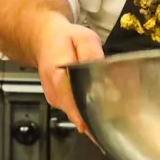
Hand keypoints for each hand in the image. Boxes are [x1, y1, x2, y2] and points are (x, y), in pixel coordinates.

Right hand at [34, 15, 104, 145]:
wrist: (44, 40)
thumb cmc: (65, 39)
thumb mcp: (83, 38)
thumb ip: (92, 54)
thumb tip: (101, 70)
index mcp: (57, 75)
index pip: (71, 101)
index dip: (86, 114)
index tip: (100, 121)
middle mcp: (54, 92)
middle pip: (76, 111)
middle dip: (94, 114)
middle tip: (114, 112)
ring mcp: (54, 99)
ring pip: (75, 113)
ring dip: (91, 113)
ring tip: (109, 107)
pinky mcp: (58, 101)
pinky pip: (74, 110)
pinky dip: (85, 109)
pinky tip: (97, 104)